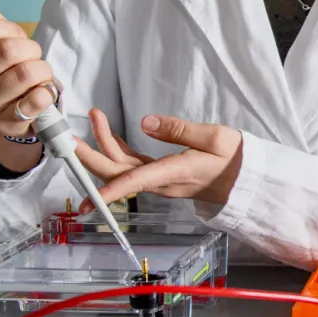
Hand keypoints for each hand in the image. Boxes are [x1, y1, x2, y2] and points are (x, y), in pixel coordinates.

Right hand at [0, 0, 56, 136]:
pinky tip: (42, 91)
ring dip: (42, 69)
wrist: (4, 110)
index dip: (7, 28)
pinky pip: (36, 100)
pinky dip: (47, 91)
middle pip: (7, 51)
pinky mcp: (7, 122)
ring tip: (38, 73)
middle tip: (30, 55)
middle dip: (30, 48)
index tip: (14, 35)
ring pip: (26, 73)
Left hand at [74, 110, 243, 206]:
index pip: (135, 182)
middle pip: (117, 174)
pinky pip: (132, 167)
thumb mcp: (215, 137)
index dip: (109, 190)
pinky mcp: (162, 176)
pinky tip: (111, 134)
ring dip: (103, 145)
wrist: (247, 180)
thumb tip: (145, 121)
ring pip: (122, 168)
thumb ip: (179, 129)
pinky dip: (117, 150)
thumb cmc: (236, 159)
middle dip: (90, 155)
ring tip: (95, 115)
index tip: (86, 200)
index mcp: (174, 172)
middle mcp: (162, 181)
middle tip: (70, 134)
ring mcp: (160, 180)